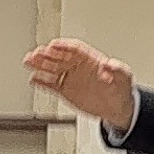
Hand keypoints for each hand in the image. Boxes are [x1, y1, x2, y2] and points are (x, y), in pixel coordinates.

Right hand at [21, 40, 138, 129]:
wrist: (117, 107)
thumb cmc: (121, 88)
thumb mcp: (125, 77)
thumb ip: (117, 69)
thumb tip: (109, 64)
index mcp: (90, 59)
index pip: (74, 49)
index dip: (64, 46)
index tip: (54, 45)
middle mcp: (77, 66)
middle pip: (59, 57)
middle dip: (47, 54)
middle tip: (36, 53)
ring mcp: (71, 78)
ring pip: (52, 68)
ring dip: (40, 64)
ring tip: (28, 61)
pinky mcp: (66, 90)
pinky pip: (51, 84)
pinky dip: (42, 82)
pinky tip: (34, 79)